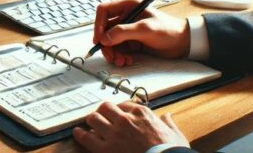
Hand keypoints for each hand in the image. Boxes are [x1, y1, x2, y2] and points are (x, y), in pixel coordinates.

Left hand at [74, 101, 188, 152]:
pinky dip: (80, 134)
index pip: (124, 104)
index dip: (119, 110)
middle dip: (102, 111)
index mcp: (142, 113)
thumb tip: (168, 117)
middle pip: (105, 107)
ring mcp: (114, 133)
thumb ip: (168, 123)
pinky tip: (77, 132)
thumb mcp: (175, 134)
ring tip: (89, 124)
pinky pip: (87, 138)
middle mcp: (125, 119)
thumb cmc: (171, 150)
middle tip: (101, 116)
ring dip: (91, 121)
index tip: (117, 113)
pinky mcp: (106, 149)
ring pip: (94, 119)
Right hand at [93, 0, 189, 66]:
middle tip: (111, 57)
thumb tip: (104, 38)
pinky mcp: (131, 41)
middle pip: (105, 29)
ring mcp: (128, 29)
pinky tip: (127, 61)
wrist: (183, 43)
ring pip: (110, 41)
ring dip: (113, 53)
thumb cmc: (168, 30)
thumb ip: (124, 32)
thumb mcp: (146, 29)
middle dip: (106, 44)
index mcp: (128, 6)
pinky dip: (120, 56)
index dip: (98, 25)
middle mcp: (125, 16)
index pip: (104, 11)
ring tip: (122, 61)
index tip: (99, 40)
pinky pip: (118, 49)